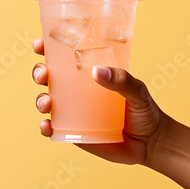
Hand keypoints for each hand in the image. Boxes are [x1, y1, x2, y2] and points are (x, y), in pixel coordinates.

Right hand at [32, 38, 165, 164]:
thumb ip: (122, 80)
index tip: (39, 45)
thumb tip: (98, 71)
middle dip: (39, 72)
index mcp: (88, 74)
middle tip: (43, 75)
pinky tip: (46, 126)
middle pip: (48, 77)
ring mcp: (72, 112)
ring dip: (40, 100)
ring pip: (46, 101)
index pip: (63, 57)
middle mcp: (76, 91)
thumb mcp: (137, 90)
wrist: (151, 143)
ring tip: (47, 104)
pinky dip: (45, 127)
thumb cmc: (144, 110)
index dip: (46, 49)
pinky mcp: (73, 132)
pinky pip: (53, 129)